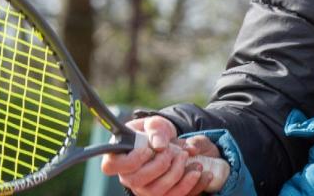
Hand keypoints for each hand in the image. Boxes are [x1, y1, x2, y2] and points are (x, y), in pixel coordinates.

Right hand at [100, 116, 221, 195]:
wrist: (172, 144)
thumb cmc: (156, 133)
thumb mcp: (156, 124)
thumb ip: (156, 130)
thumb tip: (160, 145)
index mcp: (120, 158)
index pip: (111, 166)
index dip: (132, 159)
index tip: (149, 149)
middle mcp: (129, 178)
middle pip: (138, 181)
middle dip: (161, 165)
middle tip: (175, 151)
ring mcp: (146, 190)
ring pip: (158, 193)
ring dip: (178, 175)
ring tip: (189, 158)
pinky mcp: (164, 195)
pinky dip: (193, 185)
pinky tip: (202, 172)